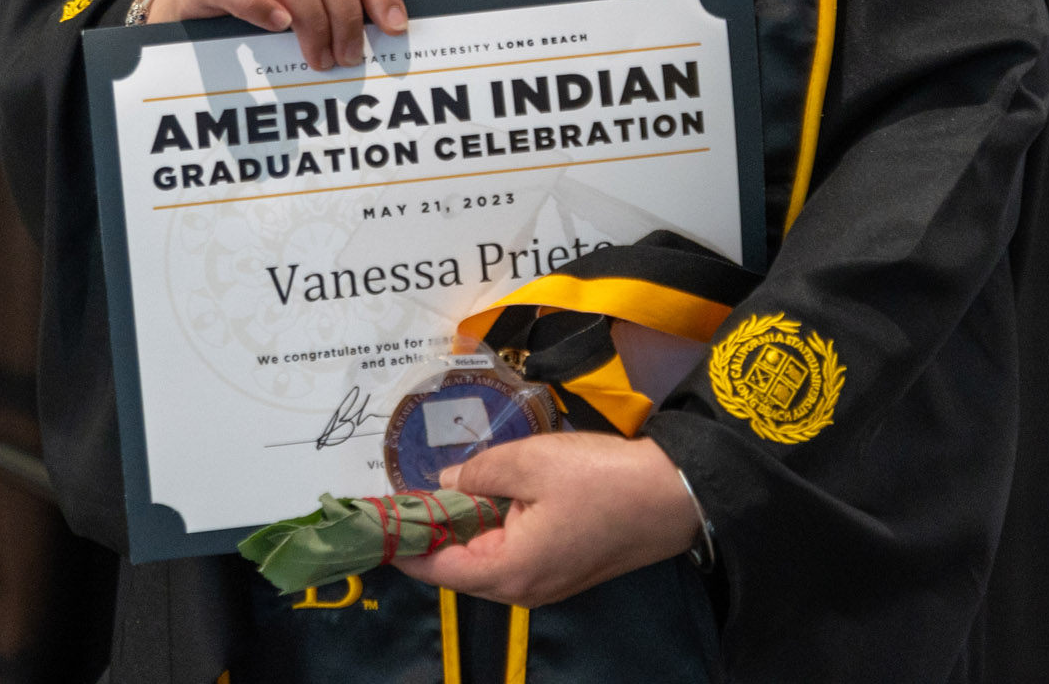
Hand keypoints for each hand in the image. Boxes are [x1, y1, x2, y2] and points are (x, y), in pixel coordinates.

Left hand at [390, 433, 701, 606]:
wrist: (673, 495)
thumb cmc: (601, 480)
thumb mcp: (530, 462)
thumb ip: (478, 474)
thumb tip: (445, 484)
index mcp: (509, 570)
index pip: (436, 568)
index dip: (402, 544)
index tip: (375, 522)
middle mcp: (523, 588)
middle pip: (458, 570)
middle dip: (428, 537)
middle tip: (402, 500)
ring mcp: (546, 582)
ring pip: (485, 562)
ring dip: (461, 532)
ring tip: (437, 495)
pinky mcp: (564, 568)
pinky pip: (512, 555)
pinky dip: (490, 532)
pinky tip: (484, 500)